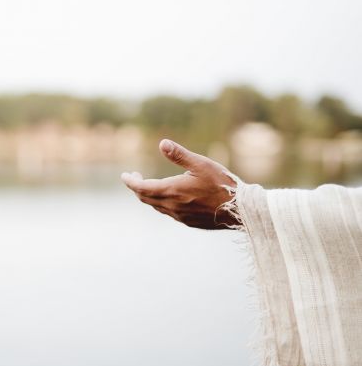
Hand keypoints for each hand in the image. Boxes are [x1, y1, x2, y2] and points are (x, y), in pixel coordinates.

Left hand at [121, 139, 238, 229]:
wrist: (240, 210)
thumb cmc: (222, 184)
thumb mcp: (201, 164)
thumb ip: (180, 155)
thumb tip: (162, 143)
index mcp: (172, 191)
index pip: (141, 188)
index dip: (130, 182)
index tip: (124, 176)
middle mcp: (172, 206)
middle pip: (145, 198)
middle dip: (137, 187)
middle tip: (135, 177)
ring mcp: (179, 216)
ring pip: (156, 206)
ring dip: (149, 195)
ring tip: (150, 184)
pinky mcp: (188, 222)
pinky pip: (167, 212)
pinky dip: (161, 203)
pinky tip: (168, 197)